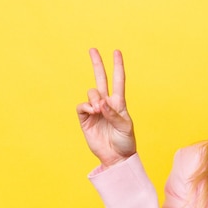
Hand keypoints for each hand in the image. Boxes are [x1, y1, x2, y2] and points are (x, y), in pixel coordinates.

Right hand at [76, 48, 135, 168]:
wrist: (116, 158)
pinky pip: (82, 106)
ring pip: (91, 93)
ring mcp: (95, 111)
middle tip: (92, 49)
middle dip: (97, 64)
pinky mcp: (85, 120)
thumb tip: (100, 102)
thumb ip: (114, 113)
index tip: (117, 52)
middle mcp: (107, 104)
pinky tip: (92, 112)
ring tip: (99, 110)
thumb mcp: (125, 127)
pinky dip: (86, 106)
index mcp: (119, 104)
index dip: (118, 67)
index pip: (119, 81)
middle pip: (101, 80)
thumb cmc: (125, 142)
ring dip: (94, 98)